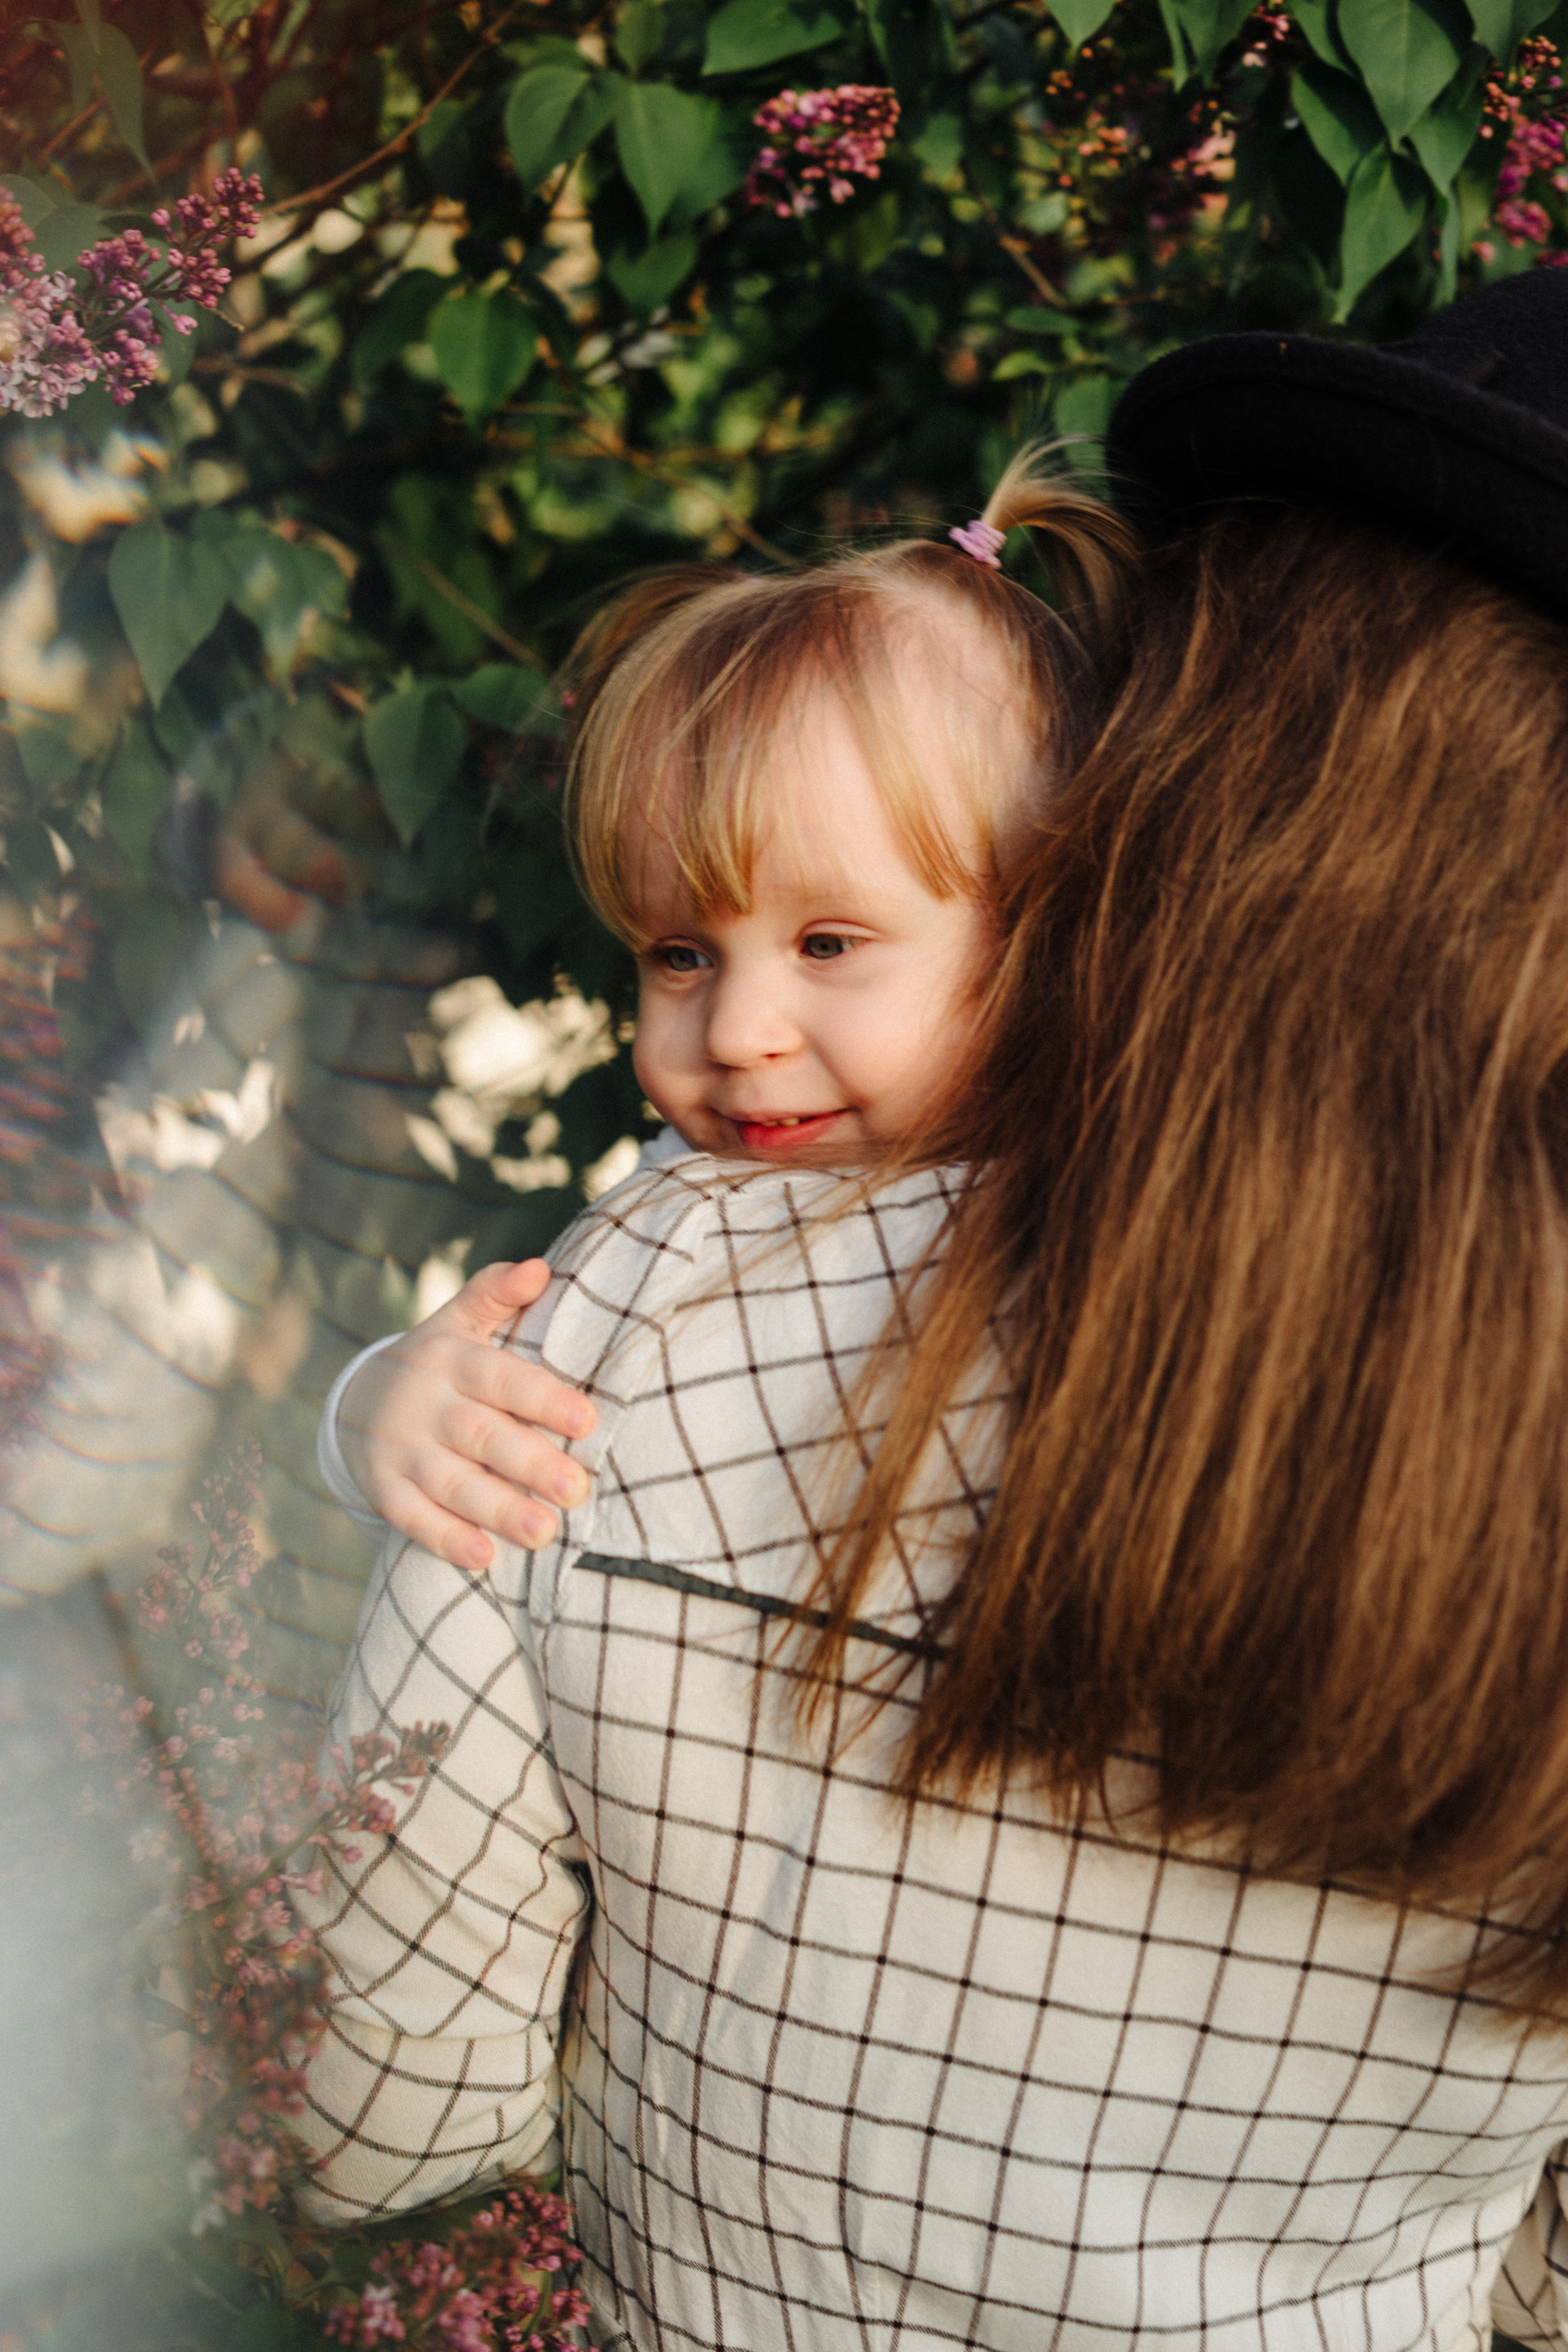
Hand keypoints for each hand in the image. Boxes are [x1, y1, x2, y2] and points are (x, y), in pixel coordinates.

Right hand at [337, 1259, 596, 1570]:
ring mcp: (400, 1450)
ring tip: (544, 1532)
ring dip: (497, 1509)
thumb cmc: (439, 1361)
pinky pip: (412, 1518)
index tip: (587, 1420)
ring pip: (451, 1483)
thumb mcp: (460, 1319)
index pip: (501, 1379)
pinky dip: (444, 1539)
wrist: (358, 1399)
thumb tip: (539, 1268)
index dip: (543, 1399)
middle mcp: (425, 1405)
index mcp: (451, 1359)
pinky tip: (483, 1557)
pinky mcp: (384, 1490)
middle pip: (481, 1436)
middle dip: (530, 1463)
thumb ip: (496, 1292)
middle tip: (576, 1488)